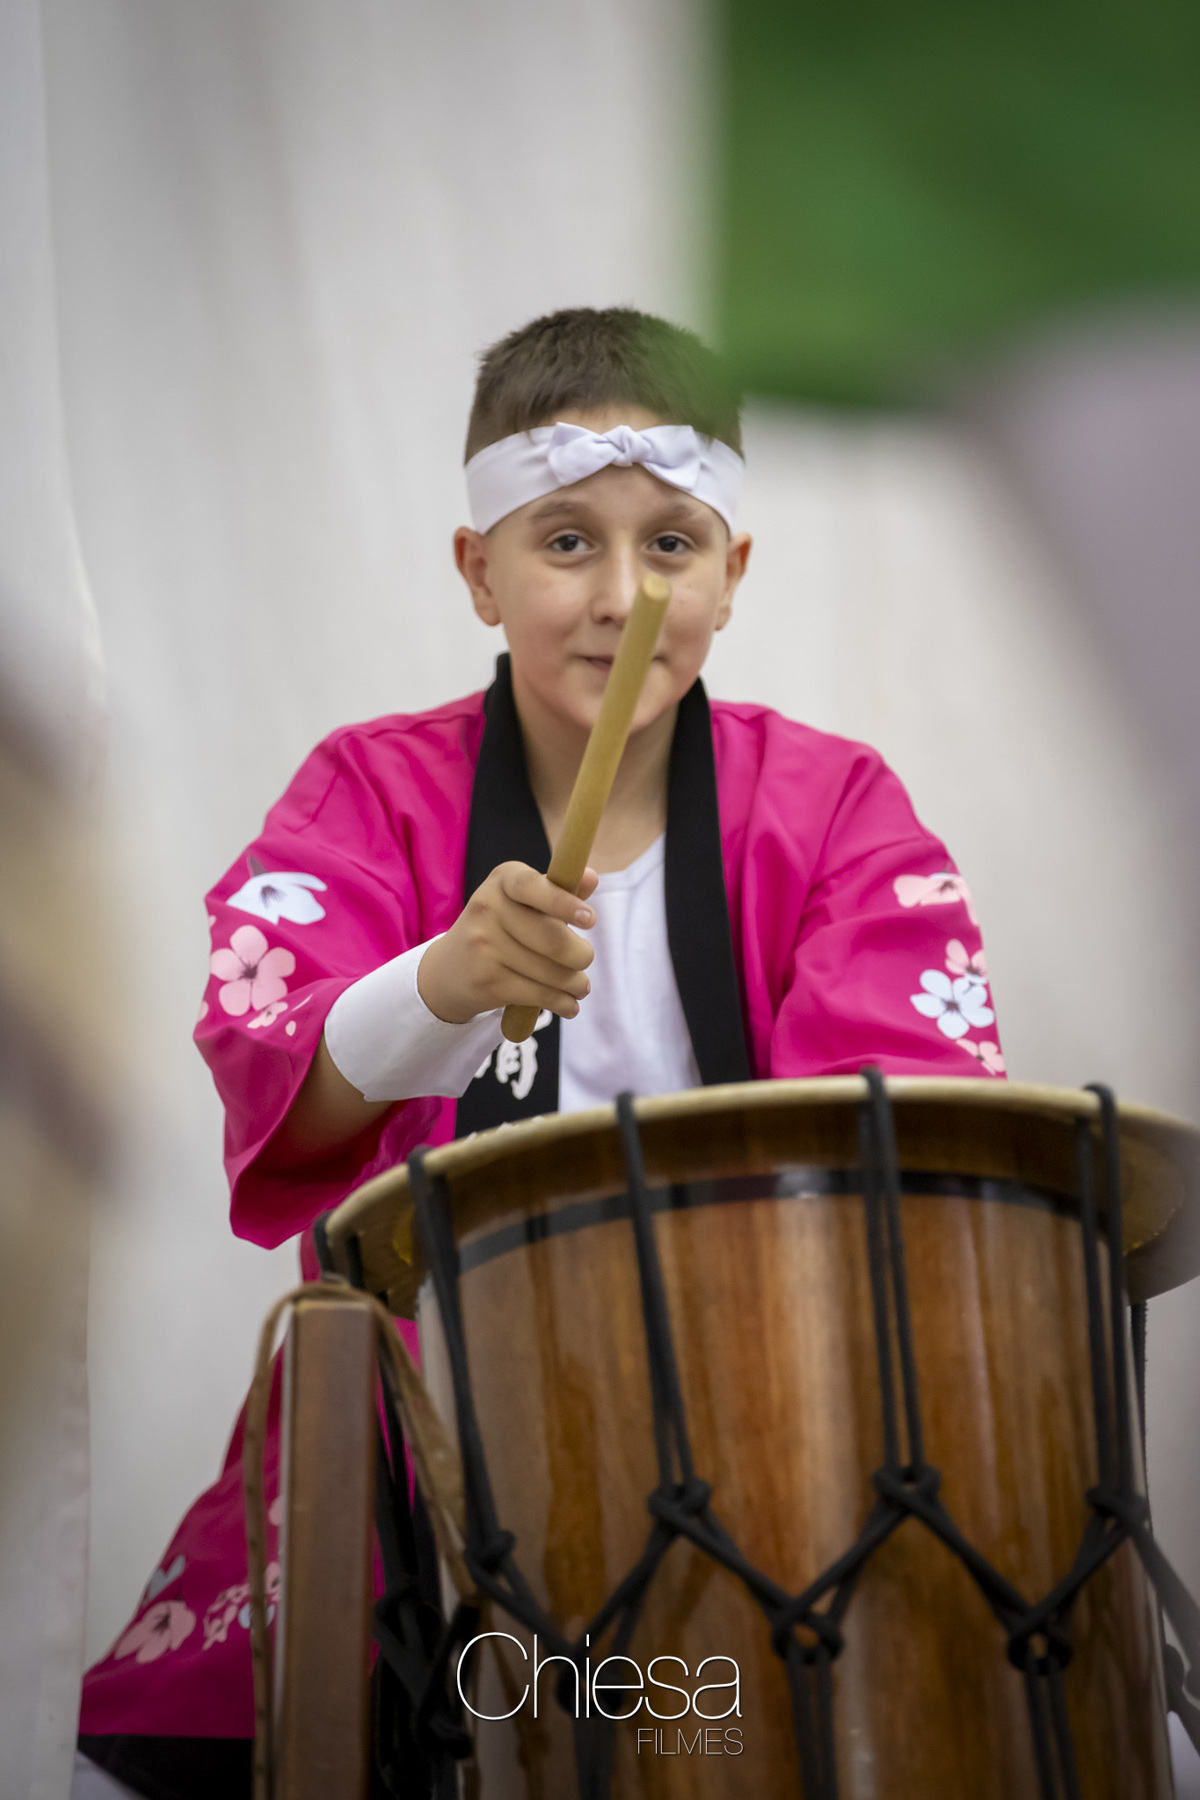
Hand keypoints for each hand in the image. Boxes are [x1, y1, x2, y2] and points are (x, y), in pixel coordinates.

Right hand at [417, 862, 597, 1023]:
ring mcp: (483, 946)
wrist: (448, 969)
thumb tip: (591, 877)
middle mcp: (487, 908)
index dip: (564, 903)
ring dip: (576, 983)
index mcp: (503, 881)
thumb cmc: (501, 927)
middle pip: (552, 938)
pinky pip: (539, 995)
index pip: (533, 887)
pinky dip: (563, 1003)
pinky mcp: (486, 981)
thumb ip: (558, 891)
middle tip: (584, 959)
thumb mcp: (523, 901)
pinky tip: (569, 1005)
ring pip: (551, 971)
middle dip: (581, 955)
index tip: (591, 919)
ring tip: (580, 986)